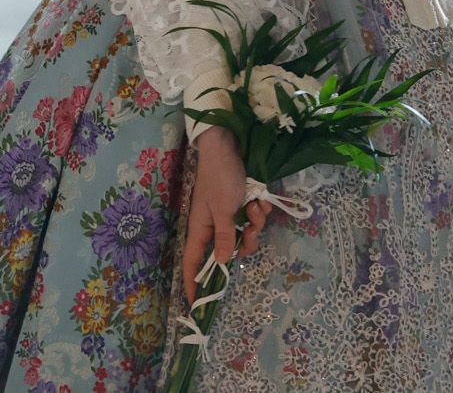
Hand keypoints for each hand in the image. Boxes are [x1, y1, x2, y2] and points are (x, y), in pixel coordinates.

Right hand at [181, 128, 269, 300]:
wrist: (229, 147)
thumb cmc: (221, 178)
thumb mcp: (223, 210)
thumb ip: (224, 237)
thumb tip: (221, 263)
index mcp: (201, 229)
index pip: (192, 263)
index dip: (193, 283)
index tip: (197, 304)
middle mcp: (214, 226)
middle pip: (229, 251)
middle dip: (245, 243)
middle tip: (251, 231)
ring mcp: (228, 216)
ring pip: (246, 234)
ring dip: (255, 224)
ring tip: (255, 207)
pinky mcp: (241, 205)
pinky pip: (253, 219)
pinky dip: (259, 211)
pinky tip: (259, 199)